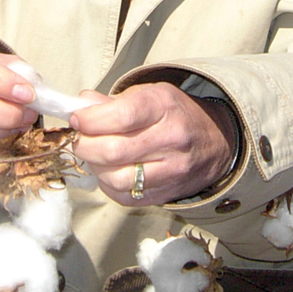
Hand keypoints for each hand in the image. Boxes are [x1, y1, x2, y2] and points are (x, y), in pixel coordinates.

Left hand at [69, 83, 236, 205]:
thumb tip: (80, 106)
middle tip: (79, 139)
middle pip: (113, 151)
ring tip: (95, 155)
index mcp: (164, 106)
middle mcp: (171, 139)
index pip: (121, 116)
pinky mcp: (166, 195)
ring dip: (96, 168)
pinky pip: (124, 197)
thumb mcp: (149, 94)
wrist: (216, 142)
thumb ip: (112, 102)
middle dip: (84, 145)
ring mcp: (171, 171)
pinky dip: (108, 185)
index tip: (77, 119)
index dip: (90, 120)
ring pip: (116, 179)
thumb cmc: (173, 113)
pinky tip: (110, 170)